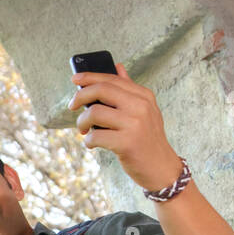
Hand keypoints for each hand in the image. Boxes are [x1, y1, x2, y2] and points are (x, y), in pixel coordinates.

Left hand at [68, 62, 184, 191]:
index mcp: (144, 96)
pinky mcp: (127, 143)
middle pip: (101, 90)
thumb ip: (129, 89)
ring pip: (94, 112)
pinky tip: (92, 144)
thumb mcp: (144, 110)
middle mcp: (141, 106)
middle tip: (72, 106)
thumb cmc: (147, 139)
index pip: (112, 79)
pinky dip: (88, 140)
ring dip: (82, 122)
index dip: (90, 77)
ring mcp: (135, 124)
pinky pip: (95, 135)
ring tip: (84, 130)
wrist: (161, 168)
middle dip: (80, 96)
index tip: (75, 79)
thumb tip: (117, 66)